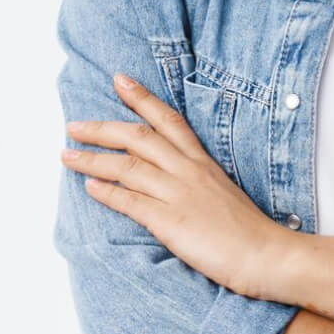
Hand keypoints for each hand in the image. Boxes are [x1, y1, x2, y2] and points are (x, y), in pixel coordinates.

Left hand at [60, 72, 286, 298]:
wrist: (265, 253)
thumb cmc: (244, 228)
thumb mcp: (220, 190)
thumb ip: (194, 178)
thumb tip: (167, 175)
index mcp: (202, 161)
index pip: (168, 119)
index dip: (142, 98)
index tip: (119, 80)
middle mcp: (189, 170)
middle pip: (140, 137)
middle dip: (103, 128)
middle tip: (74, 124)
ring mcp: (180, 194)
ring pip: (129, 166)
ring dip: (93, 158)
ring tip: (68, 154)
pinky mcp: (172, 221)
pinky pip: (132, 201)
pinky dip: (108, 193)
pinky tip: (90, 187)